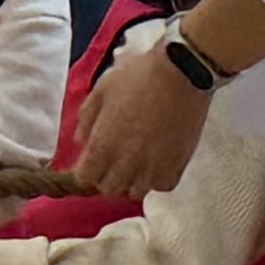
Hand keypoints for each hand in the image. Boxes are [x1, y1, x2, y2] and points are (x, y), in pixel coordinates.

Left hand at [72, 33, 208, 199]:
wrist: (183, 72)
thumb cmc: (139, 75)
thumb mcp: (103, 88)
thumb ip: (87, 117)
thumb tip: (82, 141)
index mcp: (104, 144)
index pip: (85, 177)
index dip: (86, 170)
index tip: (91, 160)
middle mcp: (126, 163)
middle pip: (108, 189)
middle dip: (105, 177)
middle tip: (111, 161)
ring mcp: (153, 168)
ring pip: (134, 192)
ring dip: (130, 181)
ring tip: (133, 164)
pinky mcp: (177, 166)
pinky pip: (160, 185)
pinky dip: (155, 179)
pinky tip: (155, 163)